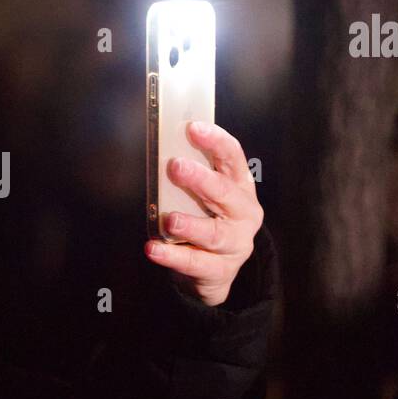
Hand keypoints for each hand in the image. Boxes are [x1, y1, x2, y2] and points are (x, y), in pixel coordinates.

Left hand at [145, 121, 262, 306]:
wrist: (216, 270)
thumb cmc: (207, 220)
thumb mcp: (205, 196)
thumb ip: (191, 176)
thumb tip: (159, 148)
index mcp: (240, 187)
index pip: (233, 158)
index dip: (216, 141)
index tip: (193, 128)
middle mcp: (243, 213)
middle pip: (226, 193)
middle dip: (201, 179)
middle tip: (175, 166)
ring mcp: (235, 244)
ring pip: (214, 234)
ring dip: (191, 224)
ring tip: (170, 219)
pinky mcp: (220, 270)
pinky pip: (196, 263)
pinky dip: (173, 256)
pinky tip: (154, 248)